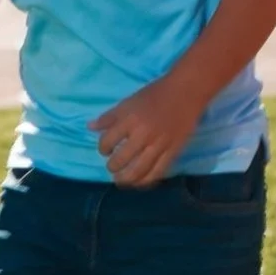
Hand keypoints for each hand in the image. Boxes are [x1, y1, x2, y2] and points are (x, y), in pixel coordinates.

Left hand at [90, 78, 205, 187]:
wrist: (186, 92)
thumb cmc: (155, 94)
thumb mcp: (129, 101)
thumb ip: (109, 117)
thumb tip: (90, 127)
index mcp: (130, 120)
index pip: (107, 141)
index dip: (103, 148)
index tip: (106, 150)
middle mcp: (143, 134)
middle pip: (121, 160)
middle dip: (113, 167)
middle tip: (113, 166)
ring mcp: (159, 145)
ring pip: (138, 171)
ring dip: (126, 179)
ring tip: (122, 180)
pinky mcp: (173, 152)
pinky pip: (157, 172)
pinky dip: (145, 181)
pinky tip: (139, 182)